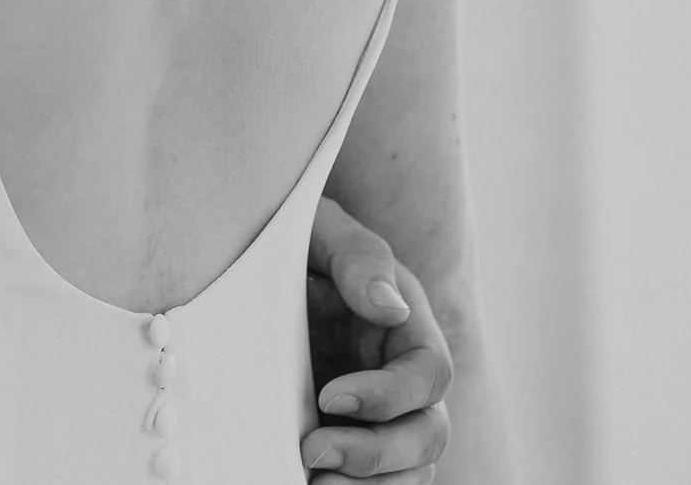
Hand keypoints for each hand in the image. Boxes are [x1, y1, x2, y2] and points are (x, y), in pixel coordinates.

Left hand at [302, 197, 453, 478]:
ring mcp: (382, 417)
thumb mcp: (323, 231)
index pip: (429, 375)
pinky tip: (308, 483)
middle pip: (427, 436)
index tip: (327, 396)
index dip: (388, 395)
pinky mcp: (352, 439)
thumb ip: (357, 258)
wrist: (261, 266)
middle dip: (376, 454)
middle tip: (312, 451)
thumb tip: (389, 308)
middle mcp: (406, 380)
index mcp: (408, 328)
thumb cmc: (298, 238)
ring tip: (313, 481)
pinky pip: (373, 481)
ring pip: (407, 472)